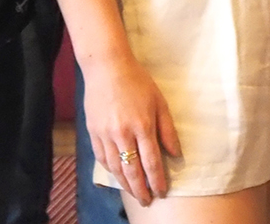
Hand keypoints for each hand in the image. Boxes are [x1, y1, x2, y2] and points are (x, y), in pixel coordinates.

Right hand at [84, 55, 181, 205]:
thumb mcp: (159, 102)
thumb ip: (167, 130)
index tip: (162, 192)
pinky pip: (101, 158)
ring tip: (133, 192)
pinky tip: (117, 175)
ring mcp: (105, 134)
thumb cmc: (138, 82)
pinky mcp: (93, 132)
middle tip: (147, 200)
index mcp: (142, 126)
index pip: (151, 162)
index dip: (157, 180)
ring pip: (115, 167)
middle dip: (140, 189)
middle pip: (132, 170)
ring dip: (125, 184)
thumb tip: (176, 154)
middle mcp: (122, 134)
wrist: (107, 68)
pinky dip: (110, 170)